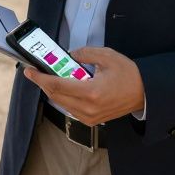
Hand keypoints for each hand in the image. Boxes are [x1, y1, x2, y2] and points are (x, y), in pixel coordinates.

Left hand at [21, 47, 144, 125]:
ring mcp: (90, 117)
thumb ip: (84, 53)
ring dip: (52, 90)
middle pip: (56, 96)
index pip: (58, 85)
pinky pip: (70, 109)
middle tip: (34, 72)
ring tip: (47, 77)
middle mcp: (88, 108)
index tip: (29, 70)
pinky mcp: (92, 120)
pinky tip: (62, 87)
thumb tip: (68, 56)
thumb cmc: (128, 75)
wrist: (144, 93)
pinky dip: (63, 97)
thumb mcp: (106, 56)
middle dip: (43, 83)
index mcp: (91, 92)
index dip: (40, 78)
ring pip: (61, 104)